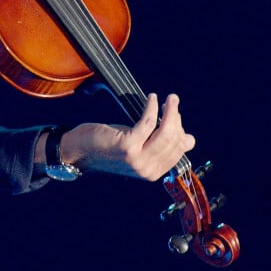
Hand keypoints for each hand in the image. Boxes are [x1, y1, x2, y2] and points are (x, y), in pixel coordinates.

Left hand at [58, 94, 195, 181]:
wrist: (80, 151)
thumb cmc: (109, 145)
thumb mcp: (139, 147)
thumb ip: (159, 145)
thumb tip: (189, 139)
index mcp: (153, 173)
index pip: (179, 151)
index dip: (180, 131)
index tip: (176, 115)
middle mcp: (148, 170)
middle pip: (173, 140)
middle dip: (176, 117)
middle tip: (173, 100)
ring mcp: (138, 160)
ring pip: (164, 132)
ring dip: (169, 111)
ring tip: (169, 98)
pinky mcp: (128, 147)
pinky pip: (148, 123)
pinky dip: (152, 108)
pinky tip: (152, 98)